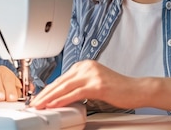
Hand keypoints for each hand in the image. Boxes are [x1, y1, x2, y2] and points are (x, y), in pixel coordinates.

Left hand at [28, 60, 143, 109]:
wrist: (136, 89)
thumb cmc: (118, 89)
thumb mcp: (95, 83)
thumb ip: (80, 86)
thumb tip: (63, 96)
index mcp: (84, 65)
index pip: (61, 78)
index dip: (48, 89)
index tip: (39, 98)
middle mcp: (87, 66)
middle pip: (60, 81)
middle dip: (45, 94)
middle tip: (34, 103)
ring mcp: (92, 74)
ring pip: (65, 87)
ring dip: (50, 98)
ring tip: (40, 105)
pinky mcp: (97, 84)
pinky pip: (75, 93)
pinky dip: (62, 100)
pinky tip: (54, 105)